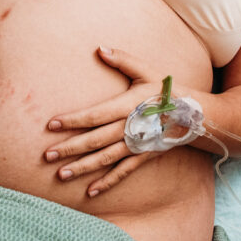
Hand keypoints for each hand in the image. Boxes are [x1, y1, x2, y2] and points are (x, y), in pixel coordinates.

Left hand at [43, 46, 169, 196]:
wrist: (193, 115)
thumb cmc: (165, 90)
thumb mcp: (146, 71)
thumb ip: (122, 60)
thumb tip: (99, 48)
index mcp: (127, 106)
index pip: (94, 115)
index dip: (72, 120)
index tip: (51, 124)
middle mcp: (130, 128)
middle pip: (95, 140)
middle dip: (69, 148)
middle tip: (47, 155)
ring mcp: (136, 145)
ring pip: (105, 159)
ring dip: (82, 167)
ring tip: (61, 175)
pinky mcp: (142, 157)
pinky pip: (123, 172)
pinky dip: (107, 182)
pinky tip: (90, 192)